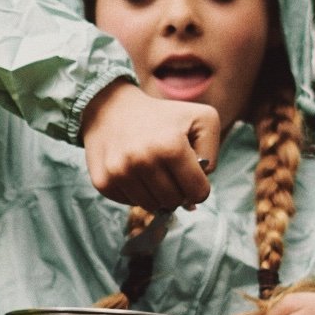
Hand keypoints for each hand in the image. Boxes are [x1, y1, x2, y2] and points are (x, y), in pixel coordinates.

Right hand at [80, 81, 218, 212]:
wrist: (111, 109)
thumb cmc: (163, 116)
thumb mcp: (202, 119)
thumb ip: (212, 152)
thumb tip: (196, 191)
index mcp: (171, 146)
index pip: (198, 192)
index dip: (199, 186)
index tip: (191, 174)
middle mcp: (143, 161)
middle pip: (174, 202)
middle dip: (177, 190)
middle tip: (170, 171)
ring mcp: (120, 173)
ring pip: (151, 206)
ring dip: (156, 193)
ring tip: (152, 170)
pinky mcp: (103, 181)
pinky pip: (129, 203)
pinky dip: (136, 193)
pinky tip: (134, 173)